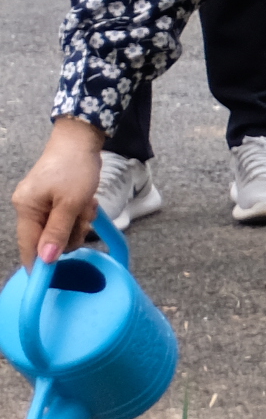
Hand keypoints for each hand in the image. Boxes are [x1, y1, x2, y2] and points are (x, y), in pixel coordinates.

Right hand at [12, 121, 102, 267]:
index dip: (40, 263)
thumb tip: (46, 259)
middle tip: (83, 217)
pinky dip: (78, 213)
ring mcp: (41, 204)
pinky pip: (66, 217)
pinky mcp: (53, 199)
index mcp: (26, 209)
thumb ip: (58, 232)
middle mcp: (29, 208)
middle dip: (70, 233)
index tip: (51, 278)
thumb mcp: (70, 203)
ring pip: (61, 230)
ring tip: (86, 205)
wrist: (81, 140)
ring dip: (78, 222)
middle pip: (48, 240)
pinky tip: (86, 202)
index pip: (28, 246)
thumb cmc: (75, 168)